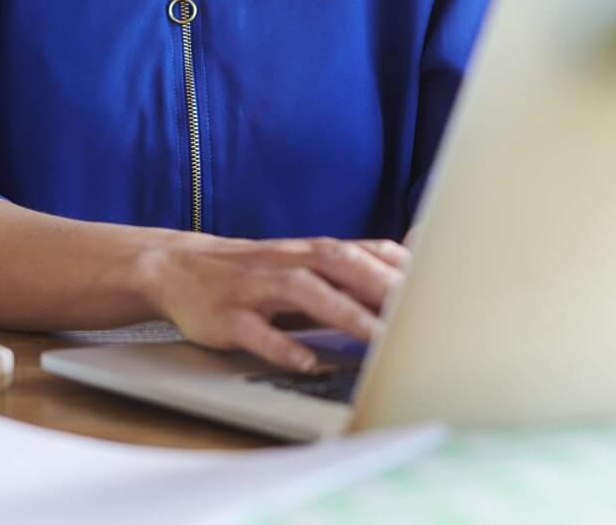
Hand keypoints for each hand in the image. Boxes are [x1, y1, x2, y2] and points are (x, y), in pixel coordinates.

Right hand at [136, 235, 408, 369]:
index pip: (363, 251)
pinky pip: (255, 330)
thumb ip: (356, 263)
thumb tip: (417, 256)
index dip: (400, 268)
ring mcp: (255, 287)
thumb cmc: (256, 272)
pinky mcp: (226, 315)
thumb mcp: (305, 261)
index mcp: (310, 252)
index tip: (438, 289)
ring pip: (303, 292)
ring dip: (343, 313)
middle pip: (338, 263)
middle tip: (417, 314)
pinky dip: (281, 346)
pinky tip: (307, 363)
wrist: (177, 268)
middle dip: (380, 285)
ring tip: (377, 339)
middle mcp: (287, 263)